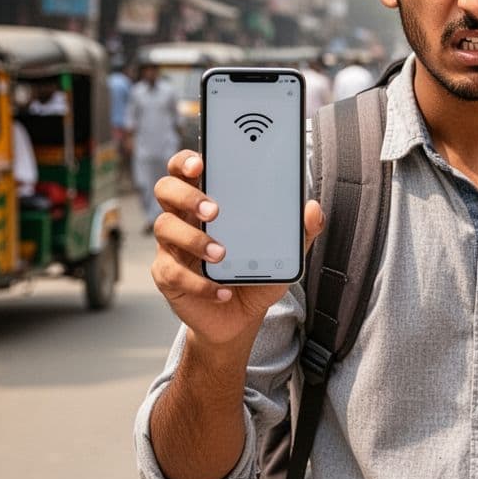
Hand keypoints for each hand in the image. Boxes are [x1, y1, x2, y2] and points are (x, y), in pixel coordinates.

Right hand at [149, 150, 324, 345]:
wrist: (241, 317)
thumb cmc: (256, 275)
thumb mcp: (282, 254)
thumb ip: (298, 231)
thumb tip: (313, 209)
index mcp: (208, 201)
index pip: (187, 169)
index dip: (187, 161)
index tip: (201, 163)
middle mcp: (185, 218)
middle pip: (166, 189)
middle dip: (187, 195)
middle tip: (214, 211)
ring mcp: (172, 246)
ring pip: (165, 227)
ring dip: (194, 239)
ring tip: (222, 255)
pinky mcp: (168, 276)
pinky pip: (173, 272)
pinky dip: (199, 283)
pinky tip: (222, 290)